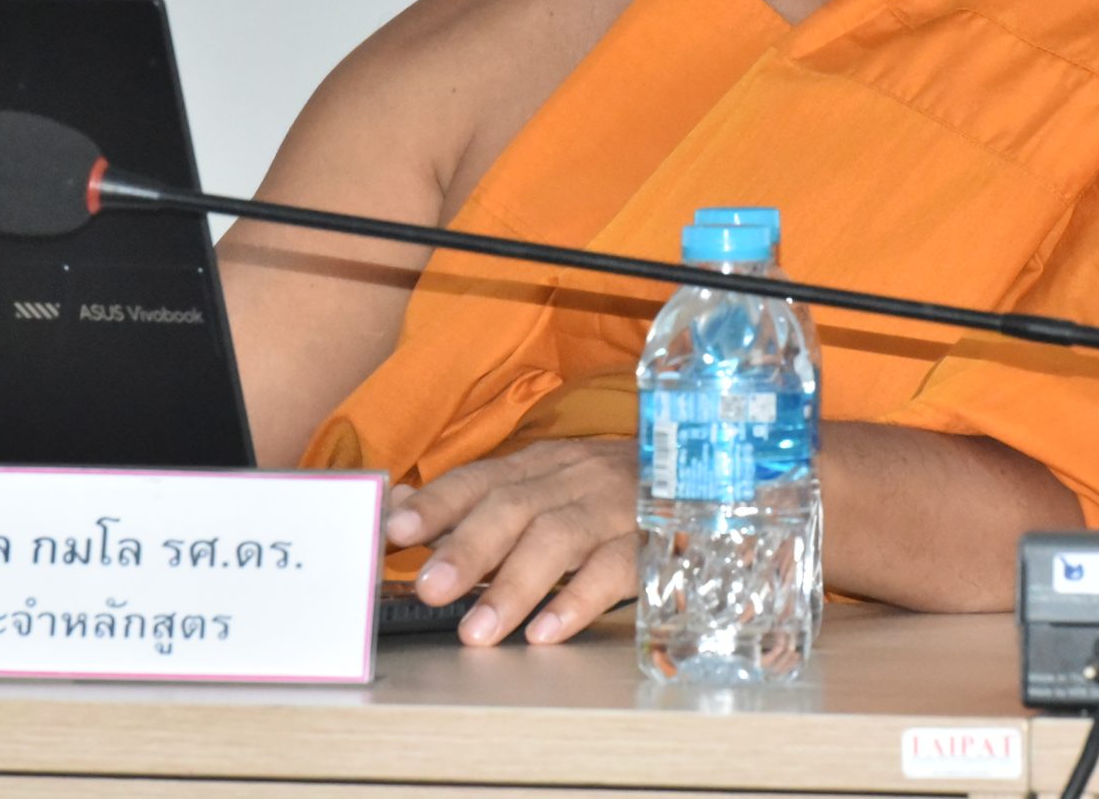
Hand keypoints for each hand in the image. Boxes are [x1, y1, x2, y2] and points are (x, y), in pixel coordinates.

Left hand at [381, 438, 638, 646]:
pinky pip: (615, 569)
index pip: (479, 480)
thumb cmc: (603, 492)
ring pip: (559, 538)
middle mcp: (572, 479)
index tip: (395, 530)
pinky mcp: (651, 543)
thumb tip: (397, 505)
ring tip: (478, 630)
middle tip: (431, 588)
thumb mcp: (541, 485)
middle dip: (469, 548)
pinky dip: (580, 601)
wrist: (702, 477)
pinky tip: (548, 632)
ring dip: (514, 584)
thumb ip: (472, 501)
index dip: (437, 504)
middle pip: (515, 507)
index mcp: (539, 466)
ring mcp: (614, 509)